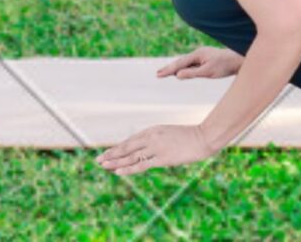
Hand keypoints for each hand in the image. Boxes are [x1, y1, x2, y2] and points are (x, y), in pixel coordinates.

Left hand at [95, 123, 213, 175]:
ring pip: (131, 155)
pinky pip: (141, 164)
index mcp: (154, 129)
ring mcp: (156, 147)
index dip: (118, 148)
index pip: (131, 140)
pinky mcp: (162, 157)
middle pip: (127, 146)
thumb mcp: (170, 134)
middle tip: (97, 160)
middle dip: (112, 154)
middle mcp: (152, 137)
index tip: (107, 153)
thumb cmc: (189, 136)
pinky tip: (118, 171)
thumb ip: (158, 140)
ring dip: (115, 161)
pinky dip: (128, 168)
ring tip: (102, 165)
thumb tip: (149, 149)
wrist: (203, 137)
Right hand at [156, 46, 242, 79]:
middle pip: (181, 61)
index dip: (169, 70)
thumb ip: (192, 73)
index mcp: (198, 54)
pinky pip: (191, 64)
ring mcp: (202, 56)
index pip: (180, 63)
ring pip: (186, 62)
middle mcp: (198, 53)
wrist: (238, 60)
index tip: (158, 75)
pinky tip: (180, 71)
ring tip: (164, 73)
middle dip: (169, 68)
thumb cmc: (224, 66)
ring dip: (175, 67)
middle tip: (157, 74)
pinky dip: (183, 67)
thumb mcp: (208, 72)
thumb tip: (177, 75)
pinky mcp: (205, 59)